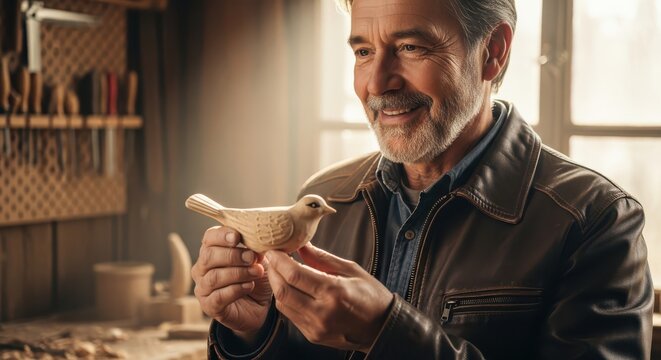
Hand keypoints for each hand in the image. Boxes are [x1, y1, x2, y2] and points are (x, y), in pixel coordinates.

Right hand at [191, 226, 272, 340]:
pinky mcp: (209, 306)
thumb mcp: (257, 260)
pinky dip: (236, 290)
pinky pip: (219, 296)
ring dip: (238, 273)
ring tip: (256, 272)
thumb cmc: (254, 277)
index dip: (221, 236)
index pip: (209, 238)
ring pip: (214, 277)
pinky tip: (250, 286)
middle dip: (232, 255)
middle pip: (208, 256)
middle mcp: (202, 268)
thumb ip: (254, 249)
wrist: (259, 306)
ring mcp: (203, 288)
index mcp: (211, 251)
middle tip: (251, 258)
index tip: (237, 237)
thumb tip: (256, 243)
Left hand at [265, 244, 392, 352]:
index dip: (279, 260)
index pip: (295, 274)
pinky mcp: (313, 336)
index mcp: (334, 292)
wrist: (382, 328)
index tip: (274, 250)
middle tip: (271, 258)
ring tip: (278, 270)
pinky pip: (290, 315)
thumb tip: (301, 244)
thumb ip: (322, 258)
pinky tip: (289, 287)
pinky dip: (285, 299)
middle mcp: (322, 312)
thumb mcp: (351, 270)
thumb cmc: (371, 296)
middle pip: (283, 290)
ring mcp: (316, 327)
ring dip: (276, 285)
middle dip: (272, 272)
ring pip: (283, 304)